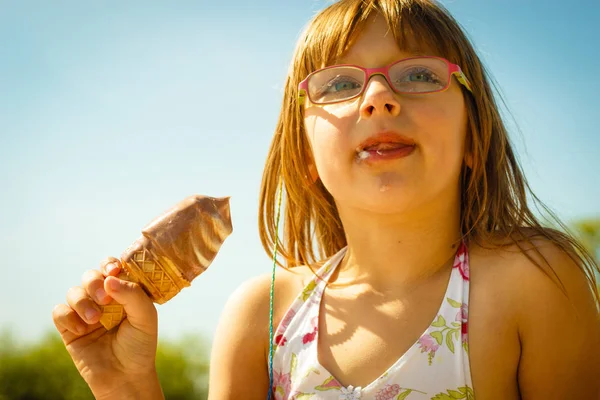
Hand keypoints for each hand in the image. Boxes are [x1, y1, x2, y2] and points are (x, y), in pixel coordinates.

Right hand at [52, 257, 160, 397]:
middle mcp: (104, 299)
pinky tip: (81, 330)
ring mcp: (86, 312)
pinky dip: (68, 317)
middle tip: (104, 299)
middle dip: (94, 282)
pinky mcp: (69, 328)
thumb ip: (133, 294)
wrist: (124, 377)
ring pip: (74, 292)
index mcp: (124, 292)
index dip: (110, 264)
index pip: (113, 268)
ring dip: (82, 302)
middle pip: (91, 275)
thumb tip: (110, 278)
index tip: (113, 271)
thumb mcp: (145, 317)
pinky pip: (59, 311)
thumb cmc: (139, 346)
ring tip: (95, 320)